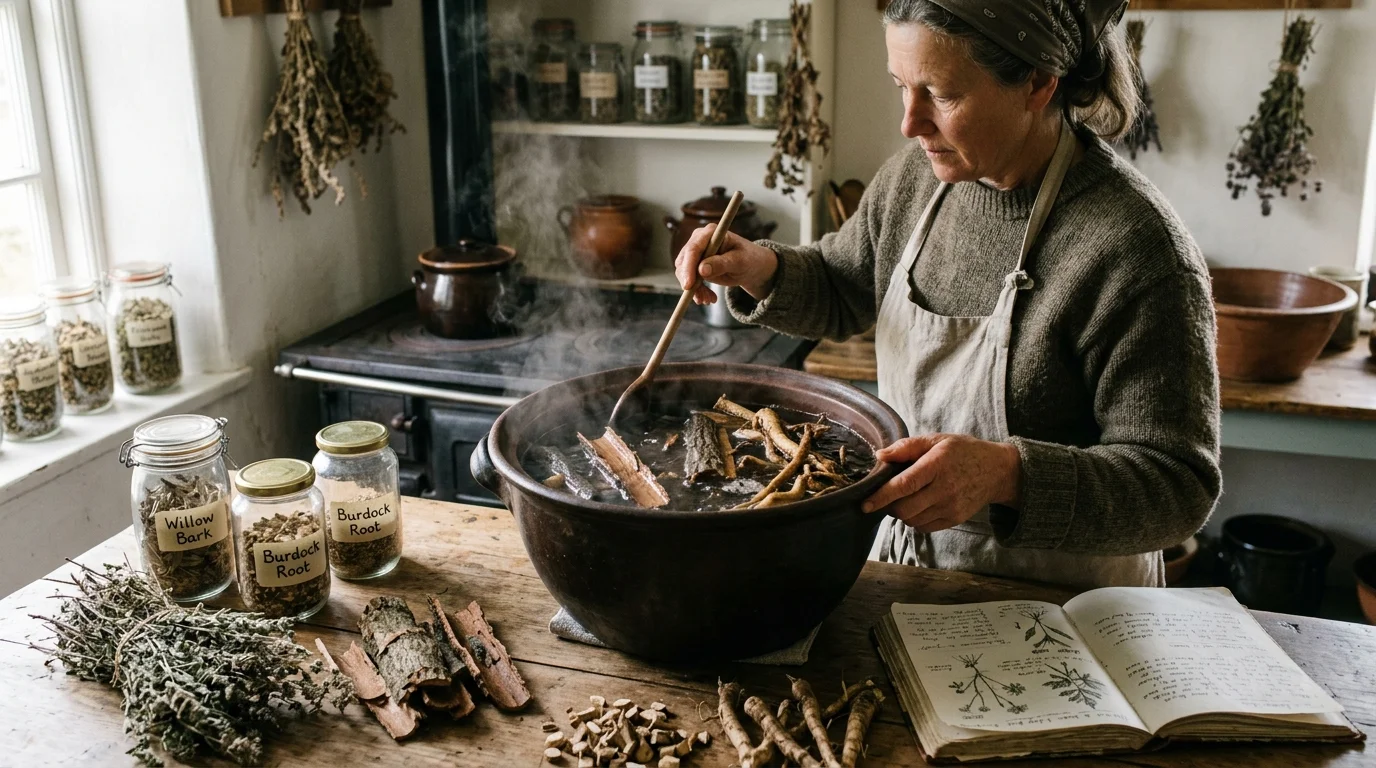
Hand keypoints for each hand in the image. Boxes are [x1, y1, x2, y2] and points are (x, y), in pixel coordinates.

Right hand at [673, 223, 778, 304]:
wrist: (751, 266)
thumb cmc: (749, 259)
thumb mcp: (739, 262)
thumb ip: (721, 264)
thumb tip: (701, 270)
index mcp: (710, 232)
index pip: (693, 248)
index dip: (688, 267)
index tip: (689, 285)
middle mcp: (699, 240)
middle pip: (684, 261)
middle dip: (690, 282)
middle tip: (703, 299)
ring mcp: (696, 253)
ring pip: (684, 273)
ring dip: (695, 289)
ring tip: (710, 299)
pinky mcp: (695, 265)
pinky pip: (689, 280)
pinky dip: (697, 291)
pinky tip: (709, 298)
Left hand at [862, 434, 1022, 532]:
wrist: (996, 471)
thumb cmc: (962, 452)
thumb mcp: (936, 440)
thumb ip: (907, 447)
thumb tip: (880, 455)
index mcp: (937, 465)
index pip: (904, 485)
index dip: (882, 496)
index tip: (865, 504)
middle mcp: (944, 489)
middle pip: (904, 509)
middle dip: (889, 505)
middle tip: (889, 494)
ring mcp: (950, 507)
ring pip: (912, 520)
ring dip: (901, 512)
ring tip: (907, 497)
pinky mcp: (954, 519)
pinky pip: (923, 527)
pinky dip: (914, 519)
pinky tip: (919, 505)